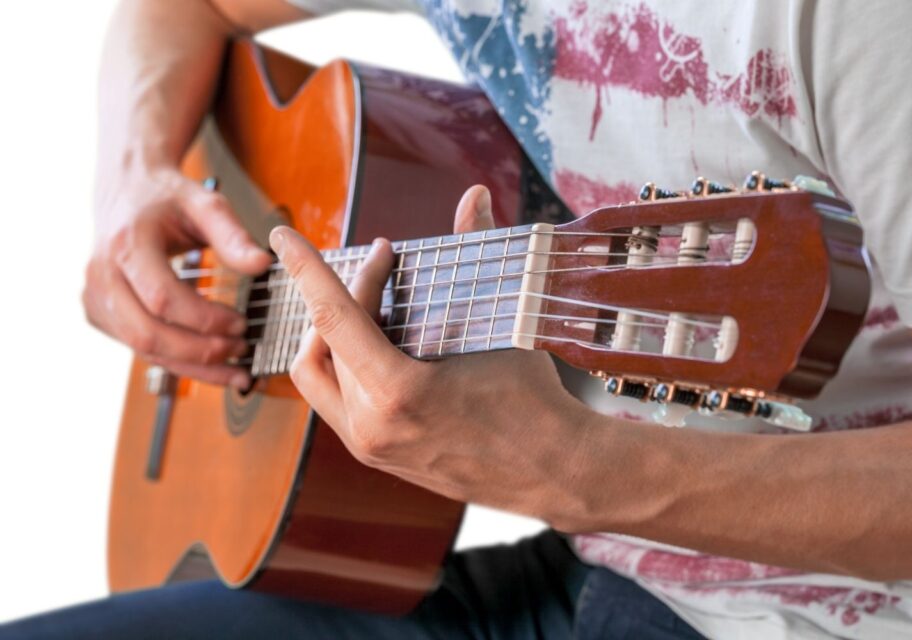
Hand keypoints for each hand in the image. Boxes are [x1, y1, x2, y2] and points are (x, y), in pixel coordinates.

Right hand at [84, 167, 270, 388]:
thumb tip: (262, 264)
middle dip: (199, 350)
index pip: (163, 298)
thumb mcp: (205, 203)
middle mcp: (102, 274)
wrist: (127, 190)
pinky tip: (209, 363)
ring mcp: (95, 297)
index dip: (205, 319)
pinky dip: (176, 361)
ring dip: (191, 366)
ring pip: (142, 349)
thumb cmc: (167, 197)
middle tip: (241, 349)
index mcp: (126, 244)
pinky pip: (138, 348)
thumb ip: (233, 235)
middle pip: (147, 333)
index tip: (242, 323)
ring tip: (234, 367)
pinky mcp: (99, 313)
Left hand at [274, 186, 589, 518]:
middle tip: (387, 264)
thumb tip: (473, 196)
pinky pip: (334, 399)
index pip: (333, 318)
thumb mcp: (504, 324)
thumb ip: (478, 253)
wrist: (553, 471)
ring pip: (320, 373)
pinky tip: (374, 341)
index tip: (284, 235)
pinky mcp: (374, 456)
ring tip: (371, 301)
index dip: (306, 269)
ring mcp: (369, 447)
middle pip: (330, 339)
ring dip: (334, 330)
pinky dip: (344, 362)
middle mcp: (371, 427)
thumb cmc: (534, 401)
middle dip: (352, 291)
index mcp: (398, 394)